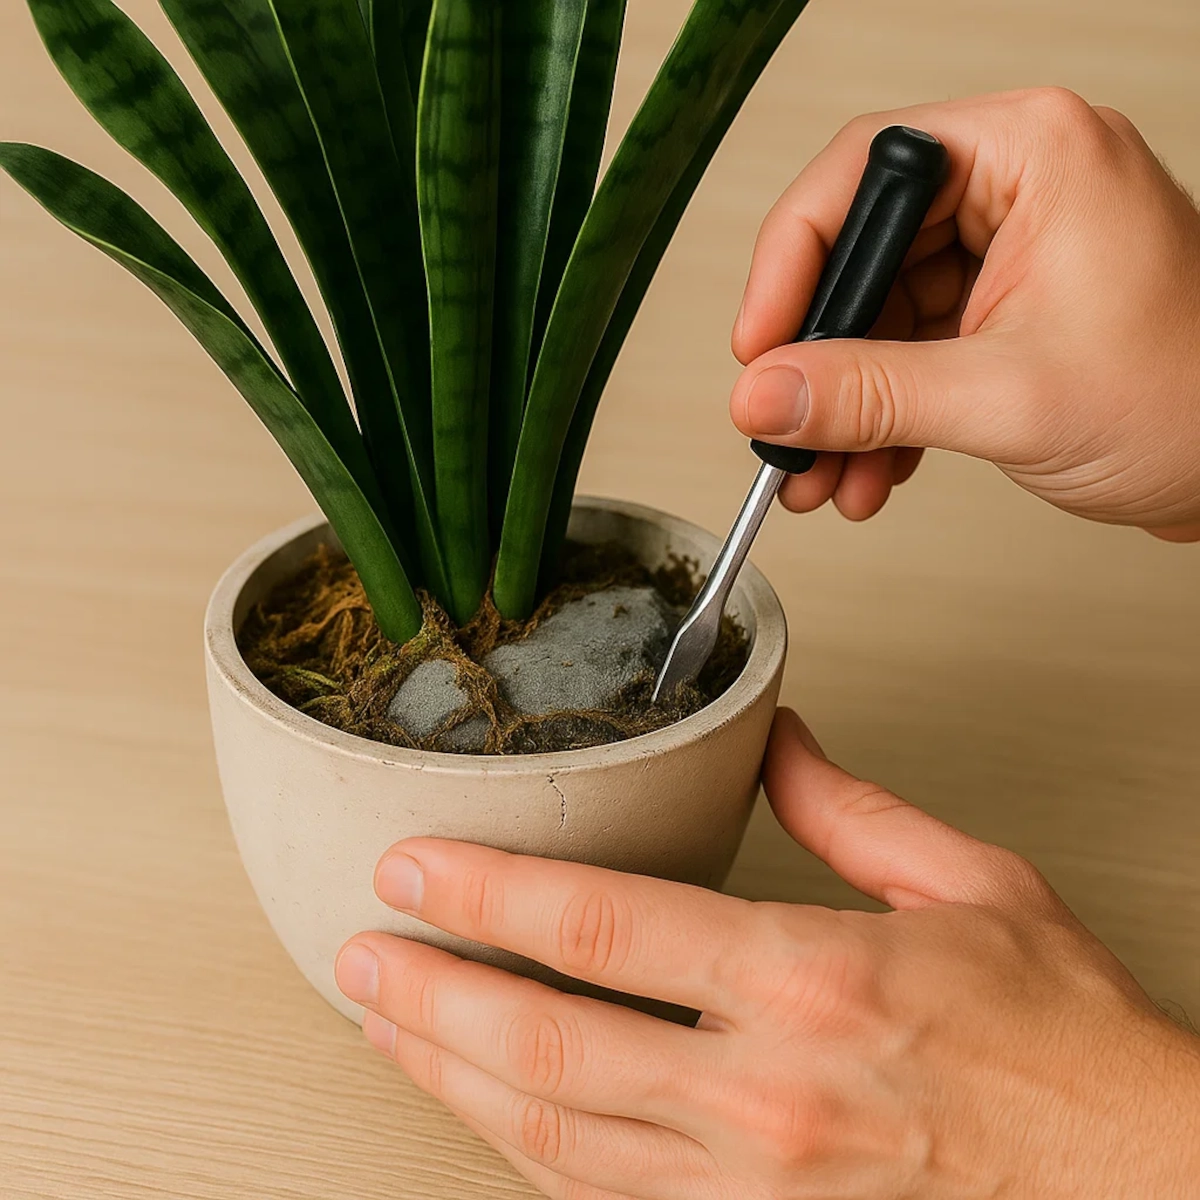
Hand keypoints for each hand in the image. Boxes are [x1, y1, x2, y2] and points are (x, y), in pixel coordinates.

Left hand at [335, 709, 1199, 1198]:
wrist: (1138, 1186)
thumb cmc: (1061, 1040)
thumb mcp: (970, 883)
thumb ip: (850, 807)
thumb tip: (775, 739)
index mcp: (812, 982)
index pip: (605, 930)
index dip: (488, 895)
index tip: (414, 867)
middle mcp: (766, 1095)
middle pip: (548, 1046)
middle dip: (431, 995)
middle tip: (358, 955)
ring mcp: (752, 1190)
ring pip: (553, 1141)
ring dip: (452, 1079)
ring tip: (385, 1029)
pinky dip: (524, 1154)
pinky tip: (482, 1112)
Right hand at [729, 88, 1199, 539]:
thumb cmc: (1194, 400)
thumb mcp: (1008, 398)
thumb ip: (872, 395)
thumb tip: (766, 394)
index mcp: (1031, 152)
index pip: (861, 174)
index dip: (792, 261)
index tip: (758, 345)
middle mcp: (1016, 187)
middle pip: (861, 251)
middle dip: (819, 357)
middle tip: (784, 423)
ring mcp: (1009, 250)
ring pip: (878, 313)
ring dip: (845, 405)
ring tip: (825, 475)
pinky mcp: (1004, 309)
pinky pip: (908, 349)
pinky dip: (882, 415)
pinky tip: (871, 470)